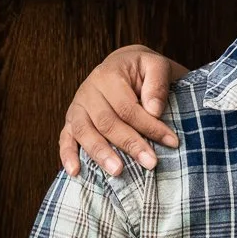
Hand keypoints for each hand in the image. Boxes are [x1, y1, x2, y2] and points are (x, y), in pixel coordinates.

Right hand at [59, 45, 187, 177]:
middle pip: (107, 122)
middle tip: (151, 163)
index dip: (150, 126)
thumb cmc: (143, 70)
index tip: (172, 141)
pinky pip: (65, 138)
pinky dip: (68, 155)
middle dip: (130, 144)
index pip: (128, 107)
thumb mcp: (155, 66)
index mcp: (108, 76)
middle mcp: (88, 91)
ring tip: (118, 171)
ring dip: (101, 153)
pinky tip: (75, 172)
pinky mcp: (71, 121)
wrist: (124, 67)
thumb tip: (154, 110)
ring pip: (85, 132)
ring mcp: (78, 107)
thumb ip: (157, 83)